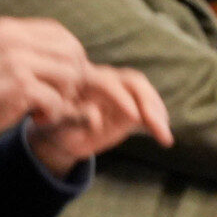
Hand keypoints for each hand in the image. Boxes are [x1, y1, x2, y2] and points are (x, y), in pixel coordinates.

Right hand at [0, 17, 89, 145]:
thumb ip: (23, 47)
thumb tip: (67, 50)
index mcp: (7, 28)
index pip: (58, 31)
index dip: (70, 53)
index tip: (65, 76)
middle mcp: (13, 39)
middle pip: (70, 52)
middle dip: (73, 77)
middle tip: (60, 96)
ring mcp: (16, 61)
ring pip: (69, 75)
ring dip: (64, 97)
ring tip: (47, 107)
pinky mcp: (21, 86)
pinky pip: (57, 100)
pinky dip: (52, 114)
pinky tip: (37, 118)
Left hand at [25, 65, 172, 174]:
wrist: (57, 133)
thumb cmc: (52, 126)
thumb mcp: (54, 125)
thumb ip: (71, 118)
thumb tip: (96, 117)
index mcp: (83, 79)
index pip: (107, 82)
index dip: (121, 98)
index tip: (133, 118)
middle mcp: (105, 80)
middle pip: (133, 82)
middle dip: (148, 103)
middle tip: (157, 125)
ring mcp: (119, 92)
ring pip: (144, 94)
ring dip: (157, 113)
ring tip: (163, 135)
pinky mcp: (129, 106)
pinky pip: (147, 109)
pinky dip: (157, 120)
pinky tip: (163, 137)